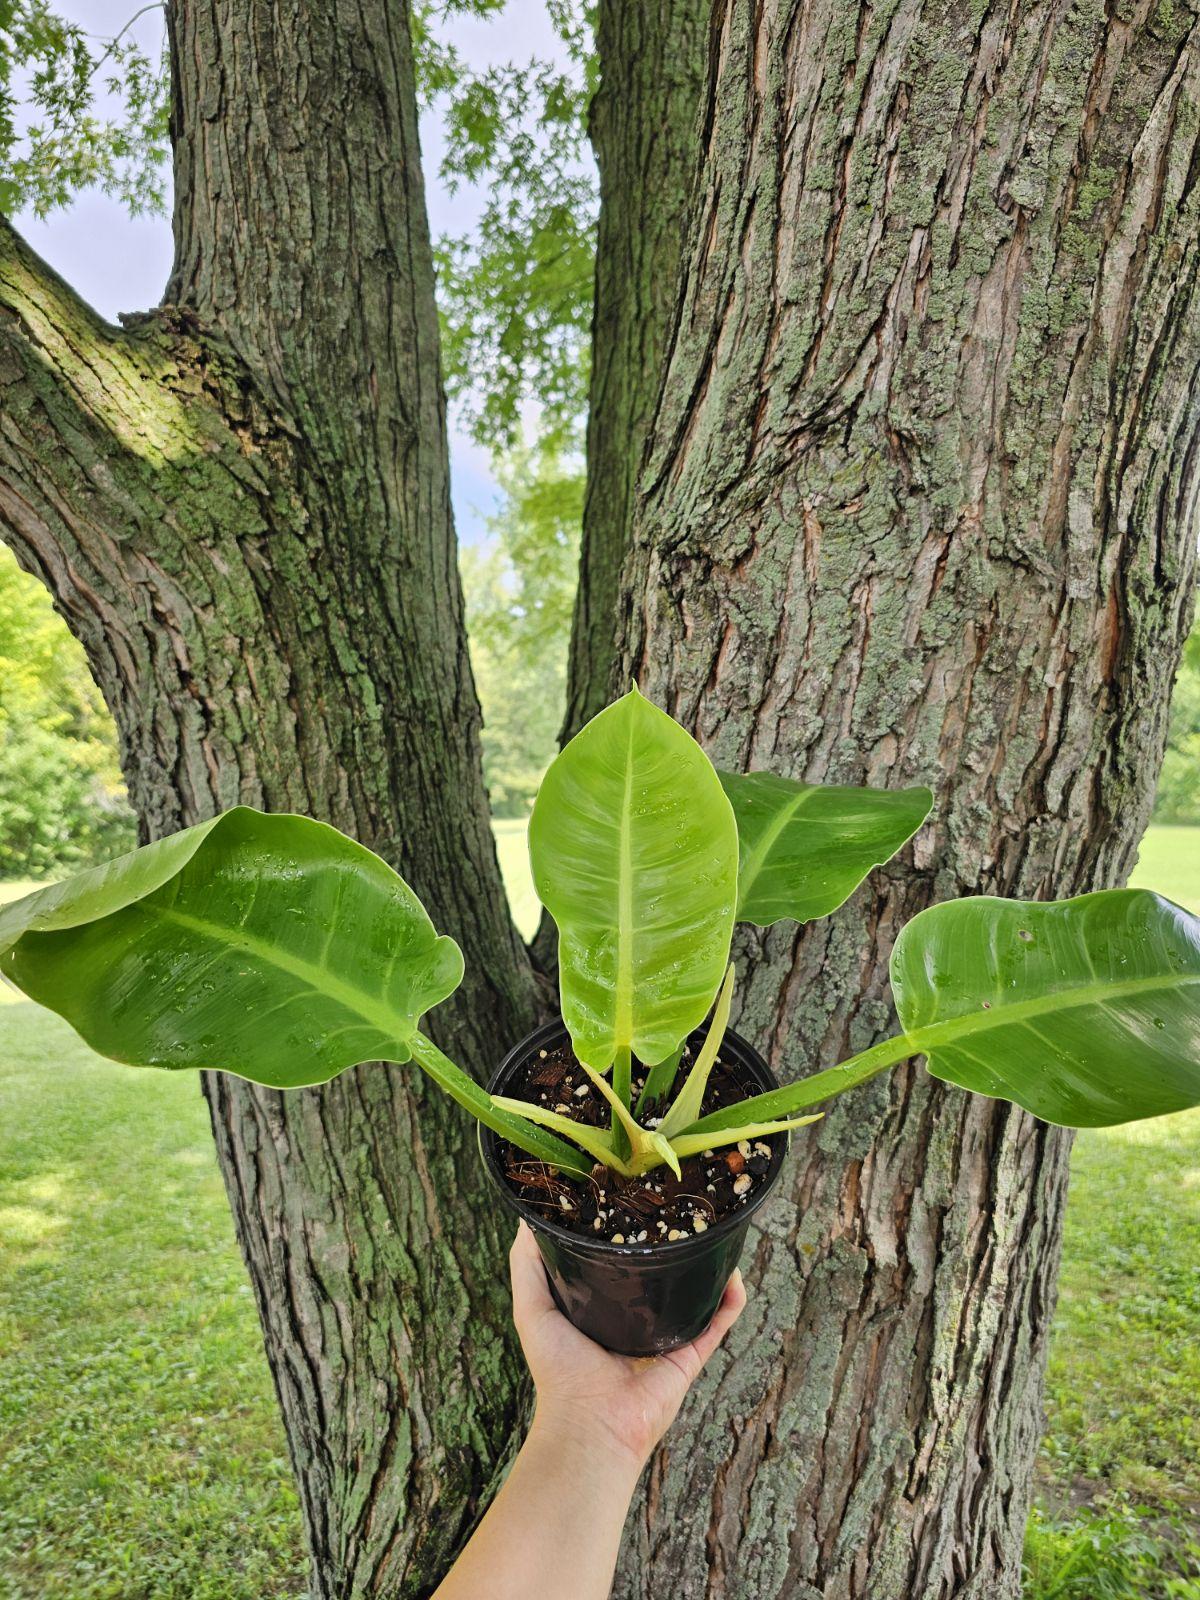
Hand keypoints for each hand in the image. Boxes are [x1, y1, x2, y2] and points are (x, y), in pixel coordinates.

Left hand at [509, 1220, 746, 1470]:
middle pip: (662, 1275)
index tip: (634, 1199)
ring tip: (714, 1232)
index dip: (627, 1234)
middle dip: (672, 1244)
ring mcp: (667, 1338)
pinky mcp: (690, 1356)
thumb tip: (525, 1217)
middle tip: (680, 1208)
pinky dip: (730, 1299)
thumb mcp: (532, 1309)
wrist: (589, 1425)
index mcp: (604, 1309)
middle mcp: (638, 1320)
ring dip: (708, 1266)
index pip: (620, 1264)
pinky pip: (718, 1323)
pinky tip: (735, 1273)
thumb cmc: (557, 1371)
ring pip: (696, 1294)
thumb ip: (526, 1265)